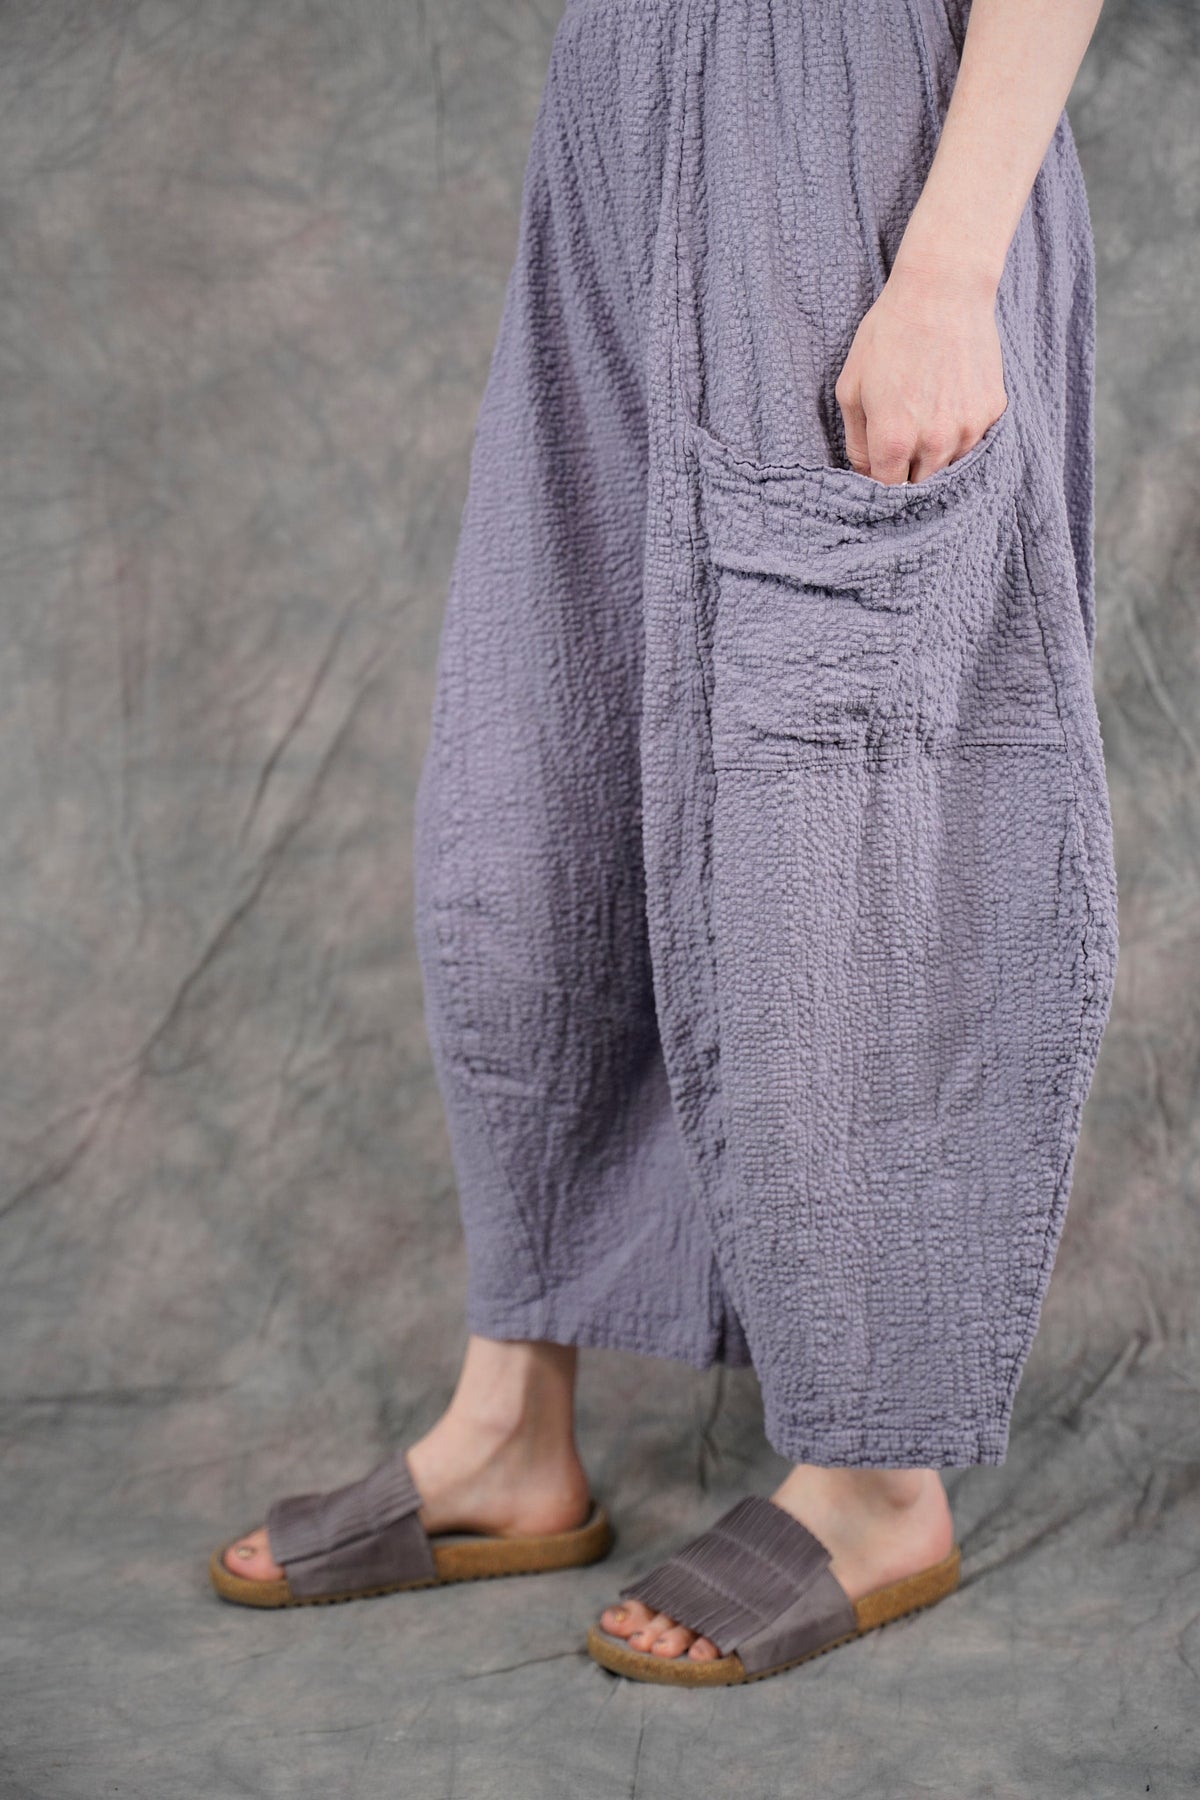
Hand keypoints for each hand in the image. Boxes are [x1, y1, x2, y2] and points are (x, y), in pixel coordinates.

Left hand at [833, 258, 1007, 485]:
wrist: (943, 291)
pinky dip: (960, 432)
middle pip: (921, 486)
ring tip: (926, 416)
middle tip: (901, 447)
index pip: (888, 491)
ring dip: (935, 455)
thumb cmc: (888, 334)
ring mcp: (968, 429)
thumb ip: (856, 439)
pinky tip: (949, 400)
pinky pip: (974, 440)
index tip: (878, 472)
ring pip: (950, 466)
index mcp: (894, 440)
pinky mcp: (992, 412)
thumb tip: (864, 471)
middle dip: (908, 475)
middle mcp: (934, 443)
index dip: (879, 486)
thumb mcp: (851, 386)